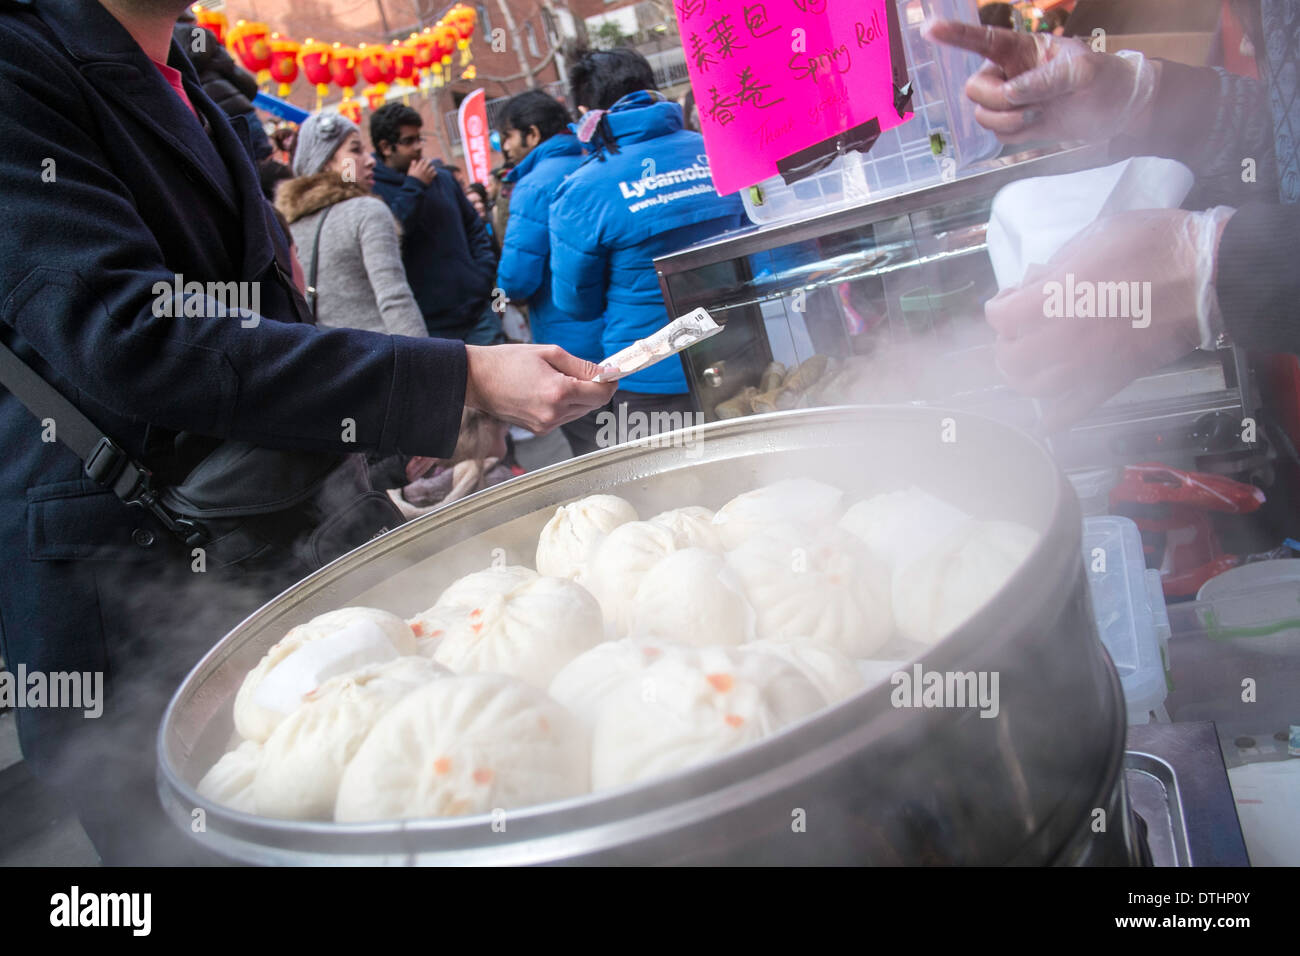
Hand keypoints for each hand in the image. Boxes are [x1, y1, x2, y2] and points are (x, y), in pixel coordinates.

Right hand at [408, 158, 436, 185]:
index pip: (422, 160)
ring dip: (431, 168)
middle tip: (428, 163)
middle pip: (429, 162)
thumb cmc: (411, 179)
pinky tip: (432, 174)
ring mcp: (428, 174)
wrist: (415, 187)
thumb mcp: (410, 172)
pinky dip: (434, 173)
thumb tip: (414, 161)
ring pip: (433, 167)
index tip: (423, 162)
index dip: (423, 160)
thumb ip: (412, 165)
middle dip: (428, 161)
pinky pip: (435, 173)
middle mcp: (424, 170)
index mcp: (418, 167)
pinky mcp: (430, 178)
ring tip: (430, 169)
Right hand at [463, 344, 617, 433]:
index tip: (612, 372)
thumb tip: (606, 372)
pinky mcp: (539, 430)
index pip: (601, 393)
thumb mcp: (549, 353)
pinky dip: (565, 405)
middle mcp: (554, 413)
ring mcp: (546, 425)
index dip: (610, 382)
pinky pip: (564, 417)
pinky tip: (548, 391)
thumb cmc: (508, 361)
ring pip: (580, 411)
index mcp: (558, 392)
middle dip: (594, 388)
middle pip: (593, 404)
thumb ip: (581, 366)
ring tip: (558, 379)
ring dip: (579, 397)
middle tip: (582, 371)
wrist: (477, 380)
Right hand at [922, 19, 1157, 144]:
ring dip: (1008, 120)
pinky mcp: (1015, 125)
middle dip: (996, 99)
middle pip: (974, 88)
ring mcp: (1010, 101)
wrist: (1116, 110)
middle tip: (1025, 103)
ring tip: (1038, 115)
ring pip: (982, 114)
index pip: (983, 41)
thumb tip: (1011, 94)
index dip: (955, 35)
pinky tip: (1039, 125)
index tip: (930, 29)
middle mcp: (1009, 73)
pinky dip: (1015, 134)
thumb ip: (1043, 80)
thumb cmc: (1103, 78)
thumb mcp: (1080, 71)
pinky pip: (996, 134)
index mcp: (1021, 50)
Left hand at [985, 207, 1231, 430]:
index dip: (999, 306)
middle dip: (1007, 342)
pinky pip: (1075, 410)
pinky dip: (1055, 417)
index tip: (1010, 298)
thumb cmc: (1154, 246)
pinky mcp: (1114, 380)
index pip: (1000, 318)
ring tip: (1031, 358)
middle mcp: (1064, 338)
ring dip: (1023, 374)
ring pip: (1033, 388)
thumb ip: (1056, 267)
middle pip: (1010, 358)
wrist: (1206, 273)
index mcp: (1055, 299)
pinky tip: (1045, 417)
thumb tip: (1035, 283)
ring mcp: (1088, 364)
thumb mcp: (1092, 238)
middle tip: (1019, 329)